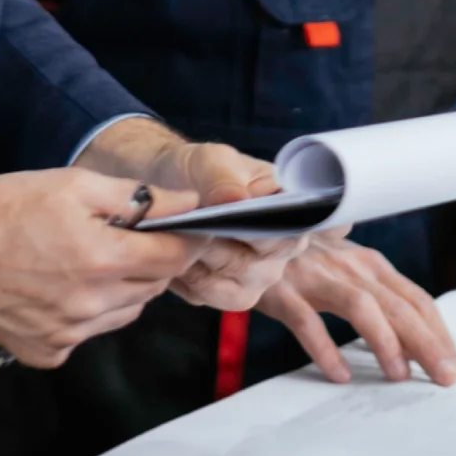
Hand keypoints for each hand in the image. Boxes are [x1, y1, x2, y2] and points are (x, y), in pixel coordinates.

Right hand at [0, 167, 204, 368]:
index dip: (185, 240)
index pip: (174, 259)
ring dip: (120, 287)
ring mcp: (66, 336)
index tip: (187, 228)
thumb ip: (138, 198)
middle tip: (125, 236)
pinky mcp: (45, 352)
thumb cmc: (3, 206)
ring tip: (86, 257)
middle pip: (151, 287)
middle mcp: (89, 307)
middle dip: (150, 260)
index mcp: (101, 261)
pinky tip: (59, 285)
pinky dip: (86, 312)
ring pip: (123, 313)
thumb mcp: (74, 185)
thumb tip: (188, 205)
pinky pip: (86, 334)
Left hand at [77, 121, 309, 313]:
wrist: (168, 183)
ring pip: (220, 286)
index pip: (284, 238)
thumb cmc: (200, 169)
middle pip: (248, 267)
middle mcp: (275, 258)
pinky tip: (166, 247)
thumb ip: (223, 178)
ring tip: (171, 230)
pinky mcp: (216, 296)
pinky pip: (197, 293)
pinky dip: (178, 272)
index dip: (255, 233)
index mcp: (289, 219)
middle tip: (184, 220)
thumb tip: (237, 200)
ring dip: (190, 259)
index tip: (221, 218)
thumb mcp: (211, 160)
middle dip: (210, 244)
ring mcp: (248, 282)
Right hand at [257, 237, 455, 387]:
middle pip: (396, 304)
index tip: (453, 364)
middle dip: (426, 342)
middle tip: (446, 377)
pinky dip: (324, 348)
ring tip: (398, 376)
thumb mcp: (344, 271)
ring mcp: (313, 275)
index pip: (415, 297)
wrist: (246, 232)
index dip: (438, 331)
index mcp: (368, 262)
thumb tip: (418, 339)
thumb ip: (377, 297)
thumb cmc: (302, 260)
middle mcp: (347, 265)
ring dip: (384, 341)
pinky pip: (306, 320)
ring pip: (358, 306)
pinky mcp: (280, 289)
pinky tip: (339, 374)